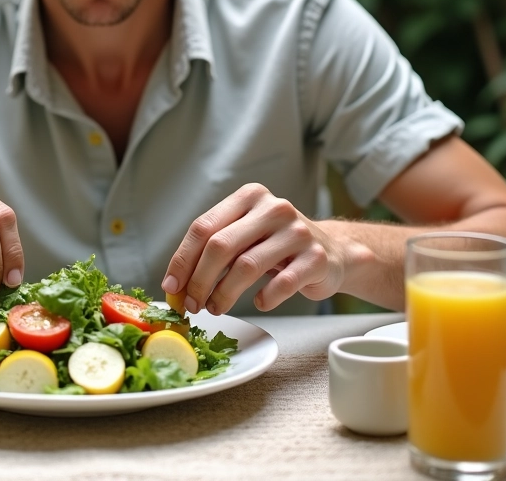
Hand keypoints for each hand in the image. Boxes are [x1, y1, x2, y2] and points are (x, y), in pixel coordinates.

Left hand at [161, 183, 346, 313]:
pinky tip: (259, 302)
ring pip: (247, 266)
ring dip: (224, 294)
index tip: (171, 287)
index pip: (203, 227)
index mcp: (249, 197)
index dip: (182, 260)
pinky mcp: (316, 258)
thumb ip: (214, 250)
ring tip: (215, 308)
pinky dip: (264, 299)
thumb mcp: (246, 235)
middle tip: (192, 304)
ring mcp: (297, 232)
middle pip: (221, 246)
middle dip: (199, 280)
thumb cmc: (278, 247)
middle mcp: (273, 208)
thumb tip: (176, 285)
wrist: (333, 253)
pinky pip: (281, 284)